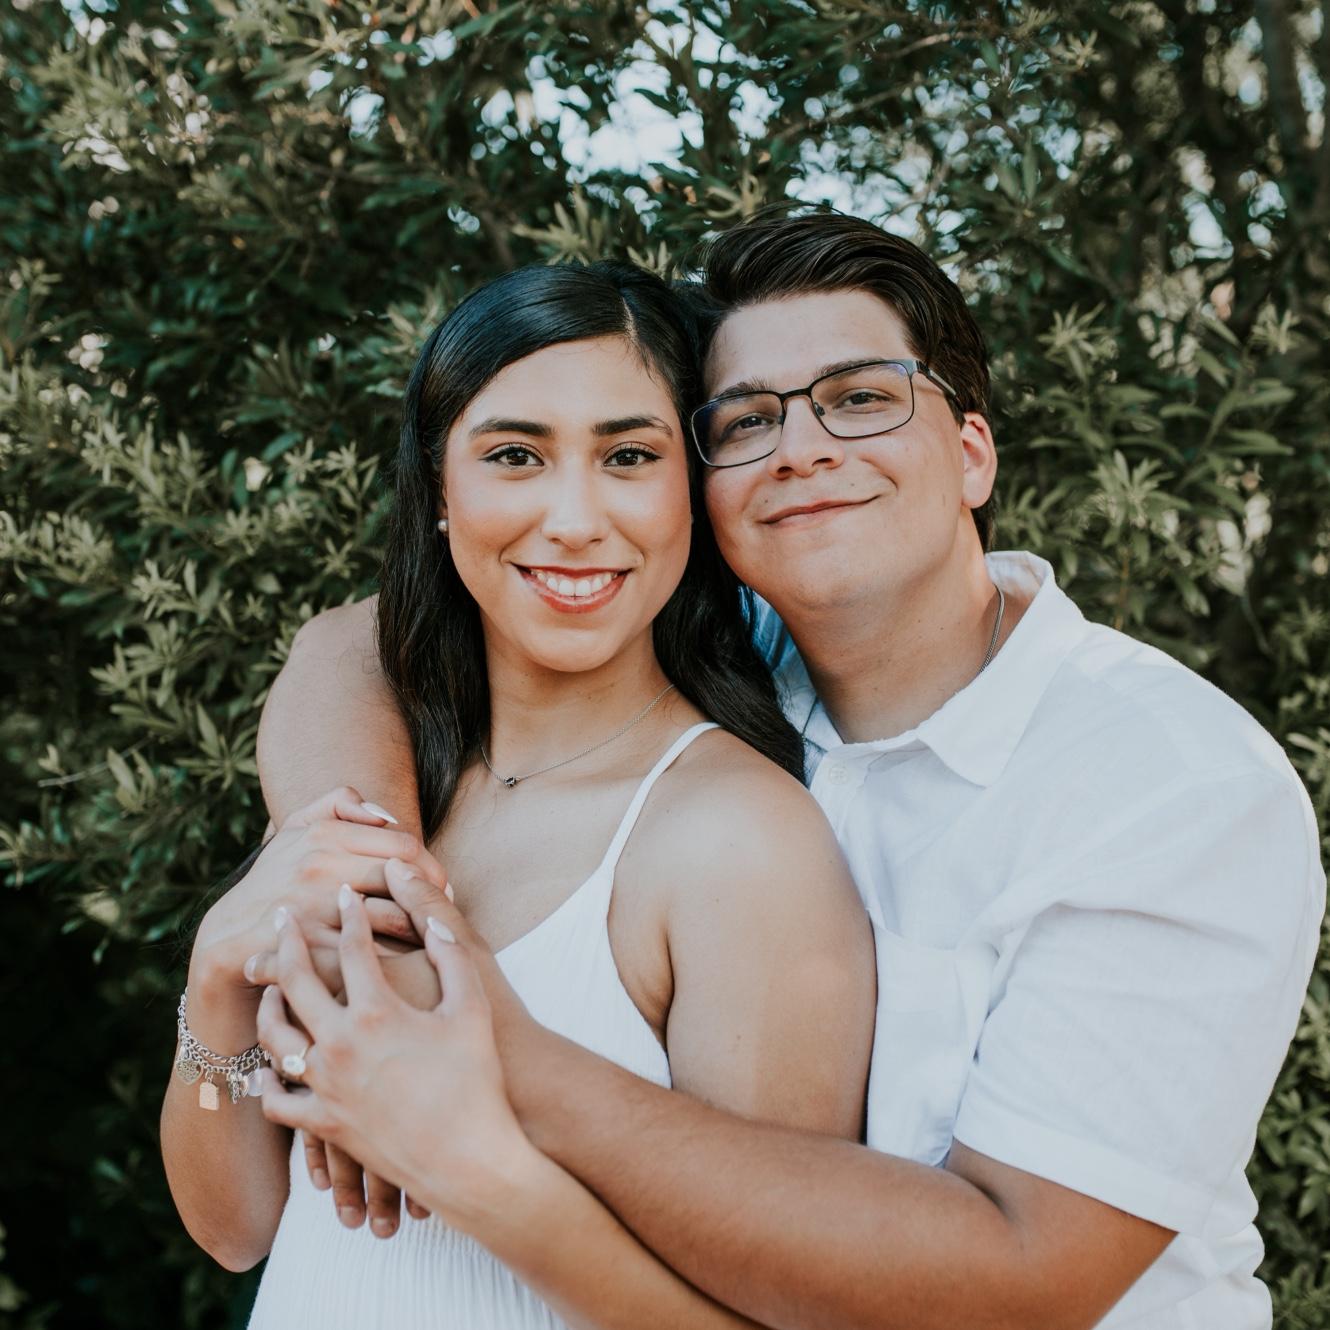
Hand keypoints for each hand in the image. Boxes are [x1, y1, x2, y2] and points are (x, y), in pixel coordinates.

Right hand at [188, 786, 440, 1011]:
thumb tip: (385, 813)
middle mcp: (318, 868)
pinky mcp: (310, 953)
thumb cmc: (275, 882)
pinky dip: (397, 961)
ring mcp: (313, 911)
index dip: (431, 867)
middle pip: (405, 879)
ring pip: (395, 918)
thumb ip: (339, 805)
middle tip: (443, 913)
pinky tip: (408, 966)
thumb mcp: (296, 830)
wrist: (225, 939)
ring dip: (422, 930)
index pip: (403, 845)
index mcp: (322, 836)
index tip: (440, 885)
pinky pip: (372, 956)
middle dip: (433, 898)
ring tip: (432, 938)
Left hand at [257, 885, 539, 1235]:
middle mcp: (340, 1045)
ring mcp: (327, 1086)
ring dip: (268, 1003)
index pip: (351, 947)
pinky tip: (266, 1065)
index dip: (349, 914)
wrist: (469, 1160)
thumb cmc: (477, 1080)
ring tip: (270, 986)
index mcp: (377, 1012)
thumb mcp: (472, 1008)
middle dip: (286, 940)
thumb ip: (450, 953)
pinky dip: (267, 1079)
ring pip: (274, 1036)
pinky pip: (278, 1099)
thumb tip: (430, 914)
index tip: (346, 892)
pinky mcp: (326, 1123)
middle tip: (282, 914)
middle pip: (295, 980)